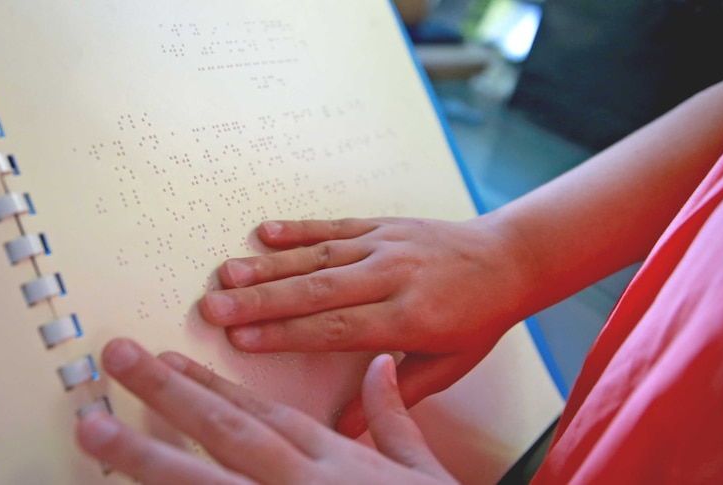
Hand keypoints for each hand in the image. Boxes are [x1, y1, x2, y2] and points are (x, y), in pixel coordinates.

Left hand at [76, 339, 459, 484]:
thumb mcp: (422, 471)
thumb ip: (396, 416)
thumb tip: (381, 367)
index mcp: (333, 461)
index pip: (259, 411)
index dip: (209, 382)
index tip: (168, 360)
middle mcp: (300, 484)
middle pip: (223, 430)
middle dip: (166, 392)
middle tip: (117, 359)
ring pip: (203, 482)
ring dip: (146, 454)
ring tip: (95, 429)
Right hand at [199, 217, 525, 435]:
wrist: (509, 257)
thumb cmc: (478, 318)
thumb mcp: (448, 365)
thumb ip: (397, 396)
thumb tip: (344, 431)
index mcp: (410, 316)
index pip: (337, 327)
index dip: (287, 333)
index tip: (242, 340)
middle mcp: (393, 275)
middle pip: (316, 289)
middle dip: (260, 300)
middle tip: (212, 307)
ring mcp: (386, 244)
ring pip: (319, 256)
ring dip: (268, 264)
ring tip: (226, 273)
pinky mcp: (382, 223)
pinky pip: (334, 226)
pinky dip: (298, 228)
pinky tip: (264, 232)